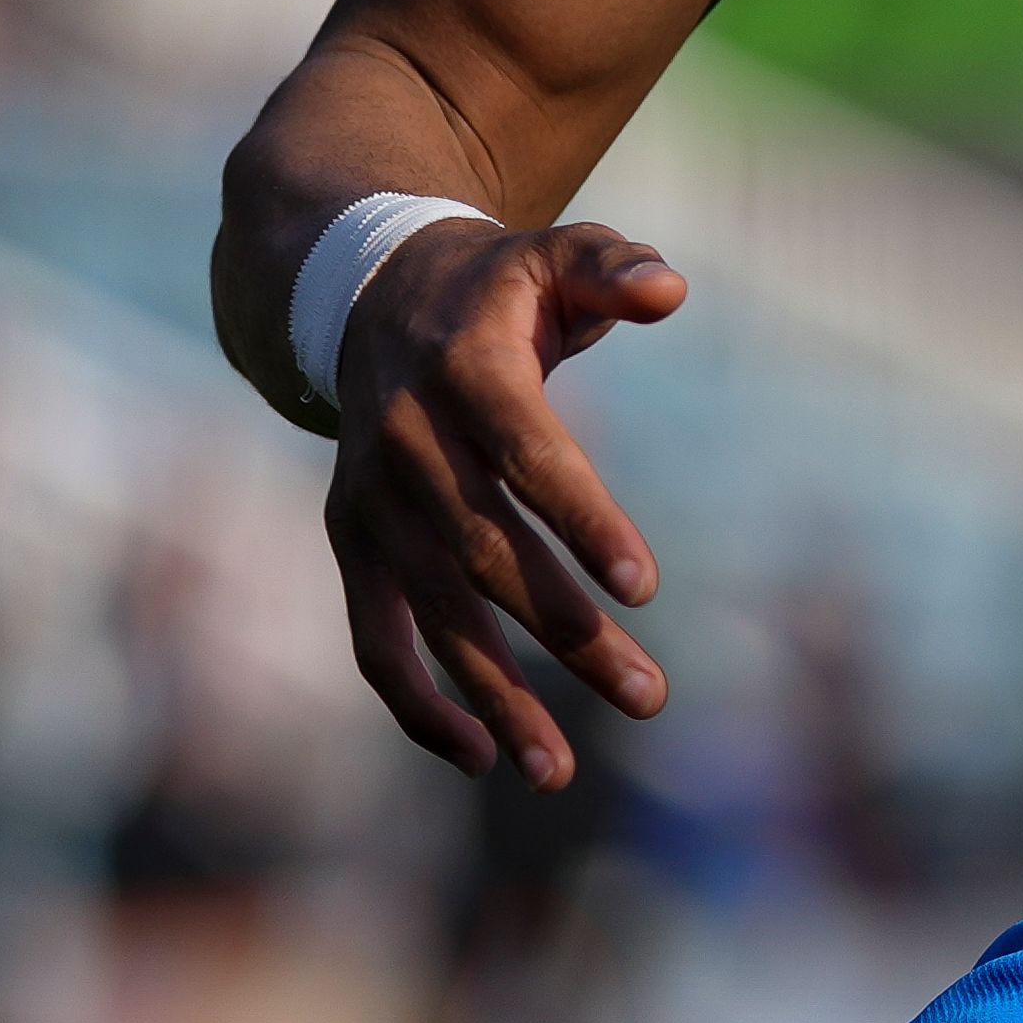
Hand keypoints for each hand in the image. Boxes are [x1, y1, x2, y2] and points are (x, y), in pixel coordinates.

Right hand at [324, 214, 690, 785]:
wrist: (369, 294)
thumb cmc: (500, 285)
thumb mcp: (557, 252)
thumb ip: (614, 268)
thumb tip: (669, 290)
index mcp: (464, 371)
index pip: (530, 455)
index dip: (584, 520)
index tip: (646, 588)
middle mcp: (403, 445)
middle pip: (489, 554)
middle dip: (566, 635)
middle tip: (649, 696)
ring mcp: (368, 502)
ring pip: (432, 615)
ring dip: (496, 694)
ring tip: (561, 769)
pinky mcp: (353, 542)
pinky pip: (373, 636)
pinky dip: (417, 702)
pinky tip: (483, 756)